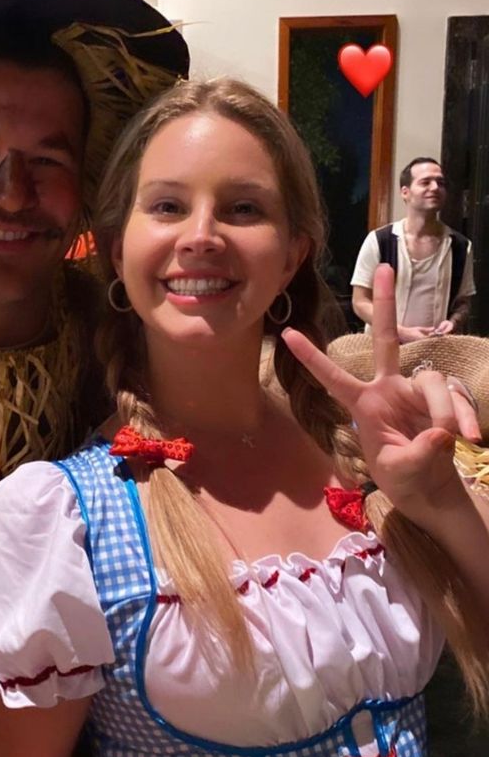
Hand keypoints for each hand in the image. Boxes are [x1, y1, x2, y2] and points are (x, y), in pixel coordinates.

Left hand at [282, 265, 478, 511]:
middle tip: (384, 266)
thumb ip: (416, 454)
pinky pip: (457, 399)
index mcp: (363, 404)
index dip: (312, 357)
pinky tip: (470, 439)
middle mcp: (389, 388)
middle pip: (385, 339)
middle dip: (386, 304)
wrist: (430, 490)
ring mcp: (417, 390)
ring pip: (433, 383)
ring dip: (446, 412)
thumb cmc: (403, 479)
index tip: (287, 333)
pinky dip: (466, 418)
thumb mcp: (400, 472)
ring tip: (452, 440)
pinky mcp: (444, 398)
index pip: (333, 377)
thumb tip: (440, 432)